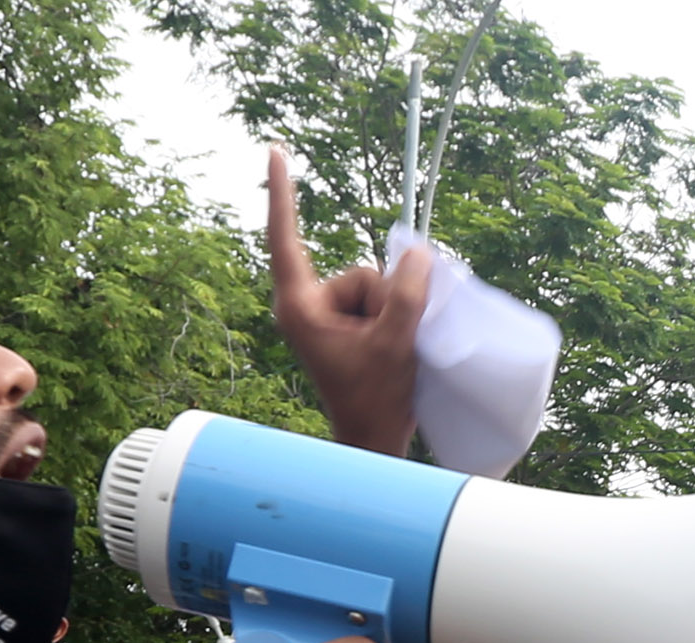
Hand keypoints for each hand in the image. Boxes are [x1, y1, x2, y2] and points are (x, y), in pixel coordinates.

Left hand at [264, 148, 428, 458]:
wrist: (373, 439)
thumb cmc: (376, 399)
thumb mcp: (396, 343)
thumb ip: (408, 295)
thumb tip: (418, 254)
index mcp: (300, 307)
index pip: (287, 238)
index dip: (282, 194)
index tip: (276, 151)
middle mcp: (307, 305)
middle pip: (360, 273)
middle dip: (386, 301)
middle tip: (387, 347)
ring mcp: (325, 315)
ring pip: (375, 287)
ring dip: (392, 314)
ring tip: (389, 353)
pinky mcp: (341, 324)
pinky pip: (378, 299)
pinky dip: (392, 318)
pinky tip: (392, 349)